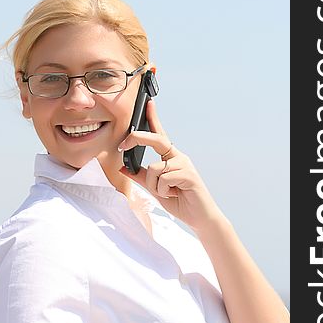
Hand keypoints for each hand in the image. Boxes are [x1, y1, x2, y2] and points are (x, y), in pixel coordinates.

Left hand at [117, 99, 222, 234]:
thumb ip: (141, 177)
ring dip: (154, 186)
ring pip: (154, 168)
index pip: (160, 134)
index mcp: (171, 158)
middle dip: (137, 138)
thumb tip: (123, 168)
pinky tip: (174, 194)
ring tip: (167, 193)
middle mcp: (178, 157)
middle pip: (156, 139)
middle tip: (122, 146)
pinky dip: (163, 191)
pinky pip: (163, 179)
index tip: (148, 103)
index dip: (154, 118)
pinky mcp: (188, 174)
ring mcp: (184, 164)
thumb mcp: (155, 189)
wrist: (200, 218)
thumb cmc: (179, 201)